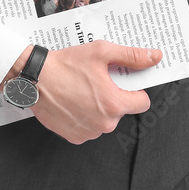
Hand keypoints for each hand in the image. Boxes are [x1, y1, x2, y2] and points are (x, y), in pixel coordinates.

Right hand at [2, 41, 162, 144]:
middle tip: (97, 80)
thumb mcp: (101, 52)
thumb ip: (131, 56)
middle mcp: (104, 123)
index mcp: (114, 103)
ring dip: (98, 107)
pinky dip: (84, 116)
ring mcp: (89, 132)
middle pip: (121, 110)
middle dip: (113, 96)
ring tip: (82, 89)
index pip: (142, 103)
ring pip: (105, 120)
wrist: (34, 79)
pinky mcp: (75, 137)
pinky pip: (89, 128)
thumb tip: (154, 57)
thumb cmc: (66, 65)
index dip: (135, 90)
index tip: (123, 81)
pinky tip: (73, 100)